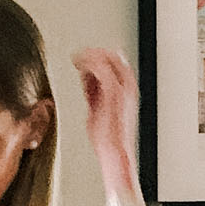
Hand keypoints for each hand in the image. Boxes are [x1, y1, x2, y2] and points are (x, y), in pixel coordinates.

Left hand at [72, 47, 141, 205]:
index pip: (115, 63)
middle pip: (114, 57)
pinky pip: (102, 70)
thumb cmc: (106, 138)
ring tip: (77, 57)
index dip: (99, 56)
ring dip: (91, 55)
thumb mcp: (97, 108)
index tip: (84, 55)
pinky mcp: (113, 94)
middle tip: (79, 54)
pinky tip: (79, 64)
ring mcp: (122, 89)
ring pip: (109, 59)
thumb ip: (93, 91)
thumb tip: (85, 77)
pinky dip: (89, 63)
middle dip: (95, 52)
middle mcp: (127, 87)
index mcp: (125, 91)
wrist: (114, 153)